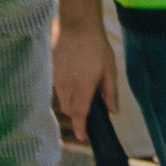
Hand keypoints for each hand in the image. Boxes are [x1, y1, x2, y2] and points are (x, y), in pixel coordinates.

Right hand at [50, 18, 120, 132]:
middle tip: (90, 110)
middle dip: (77, 114)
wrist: (77, 27)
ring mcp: (57, 78)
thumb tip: (113, 111)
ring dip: (71, 102)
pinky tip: (75, 79)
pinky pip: (58, 88)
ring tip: (83, 92)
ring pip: (62, 99)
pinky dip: (66, 91)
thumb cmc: (96, 48)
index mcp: (82, 88)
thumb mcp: (110, 71)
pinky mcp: (52, 71)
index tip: (82, 137)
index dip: (80, 127)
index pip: (79, 114)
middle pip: (69, 109)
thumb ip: (110, 93)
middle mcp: (66, 86)